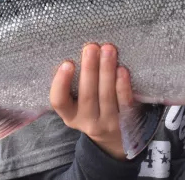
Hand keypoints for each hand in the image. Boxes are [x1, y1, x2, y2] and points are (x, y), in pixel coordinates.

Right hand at [50, 43, 133, 159]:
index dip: (61, 83)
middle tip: (91, 47)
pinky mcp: (126, 121)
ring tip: (108, 49)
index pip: (59, 101)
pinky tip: (122, 69)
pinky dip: (123, 85)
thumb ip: (75, 84)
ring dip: (107, 71)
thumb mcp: (77, 103)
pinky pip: (124, 102)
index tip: (67, 63)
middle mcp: (87, 122)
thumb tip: (79, 51)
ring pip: (106, 96)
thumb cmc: (93, 108)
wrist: (115, 137)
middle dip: (89, 69)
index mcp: (69, 115)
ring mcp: (107, 123)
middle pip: (87, 95)